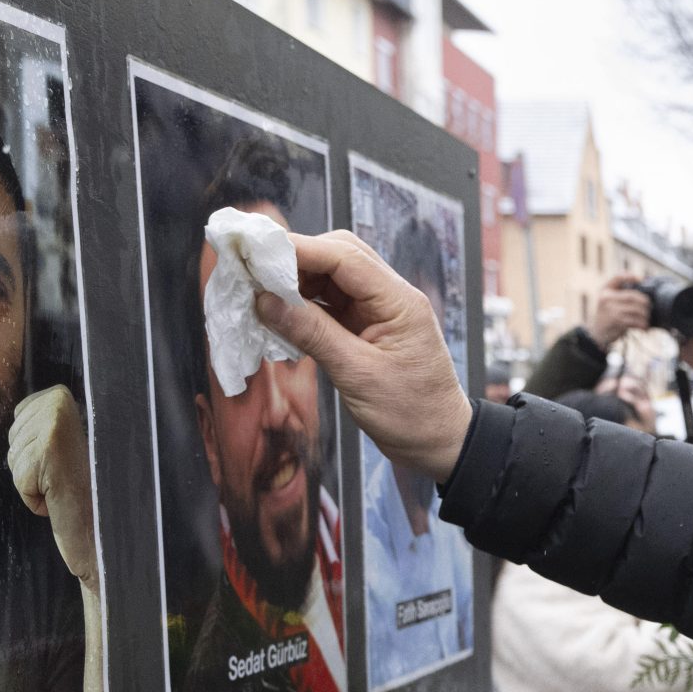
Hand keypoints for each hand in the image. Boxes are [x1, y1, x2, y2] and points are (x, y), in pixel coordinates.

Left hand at [7, 384, 95, 587]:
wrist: (110, 524)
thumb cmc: (93, 487)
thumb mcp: (68, 440)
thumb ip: (47, 421)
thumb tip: (22, 415)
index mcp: (63, 396)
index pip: (23, 410)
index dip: (35, 442)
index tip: (61, 456)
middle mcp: (58, 403)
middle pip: (14, 435)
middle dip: (30, 462)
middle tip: (63, 472)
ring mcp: (52, 425)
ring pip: (14, 458)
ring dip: (32, 480)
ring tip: (63, 484)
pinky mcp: (47, 450)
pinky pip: (20, 478)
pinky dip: (33, 495)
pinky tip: (60, 494)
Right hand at [258, 230, 472, 482]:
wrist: (439, 442)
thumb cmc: (411, 414)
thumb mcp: (357, 375)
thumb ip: (312, 334)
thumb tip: (265, 301)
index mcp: (399, 301)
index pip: (345, 256)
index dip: (298, 248)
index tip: (256, 250)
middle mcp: (391, 296)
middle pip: (337, 255)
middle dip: (294, 259)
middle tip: (253, 271)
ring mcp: (379, 310)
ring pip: (331, 276)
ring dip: (296, 281)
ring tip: (260, 293)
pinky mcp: (367, 326)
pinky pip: (331, 302)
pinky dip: (304, 304)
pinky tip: (280, 313)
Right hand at [587, 278, 651, 349]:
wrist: (597, 333)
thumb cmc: (607, 315)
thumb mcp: (608, 301)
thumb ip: (620, 293)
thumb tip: (643, 285)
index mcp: (605, 290)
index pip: (617, 277)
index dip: (629, 276)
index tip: (641, 279)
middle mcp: (606, 298)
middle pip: (632, 296)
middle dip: (644, 302)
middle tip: (649, 307)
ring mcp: (611, 310)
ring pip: (636, 309)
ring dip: (645, 315)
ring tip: (647, 319)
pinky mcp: (616, 321)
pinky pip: (634, 321)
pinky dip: (642, 324)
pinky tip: (644, 327)